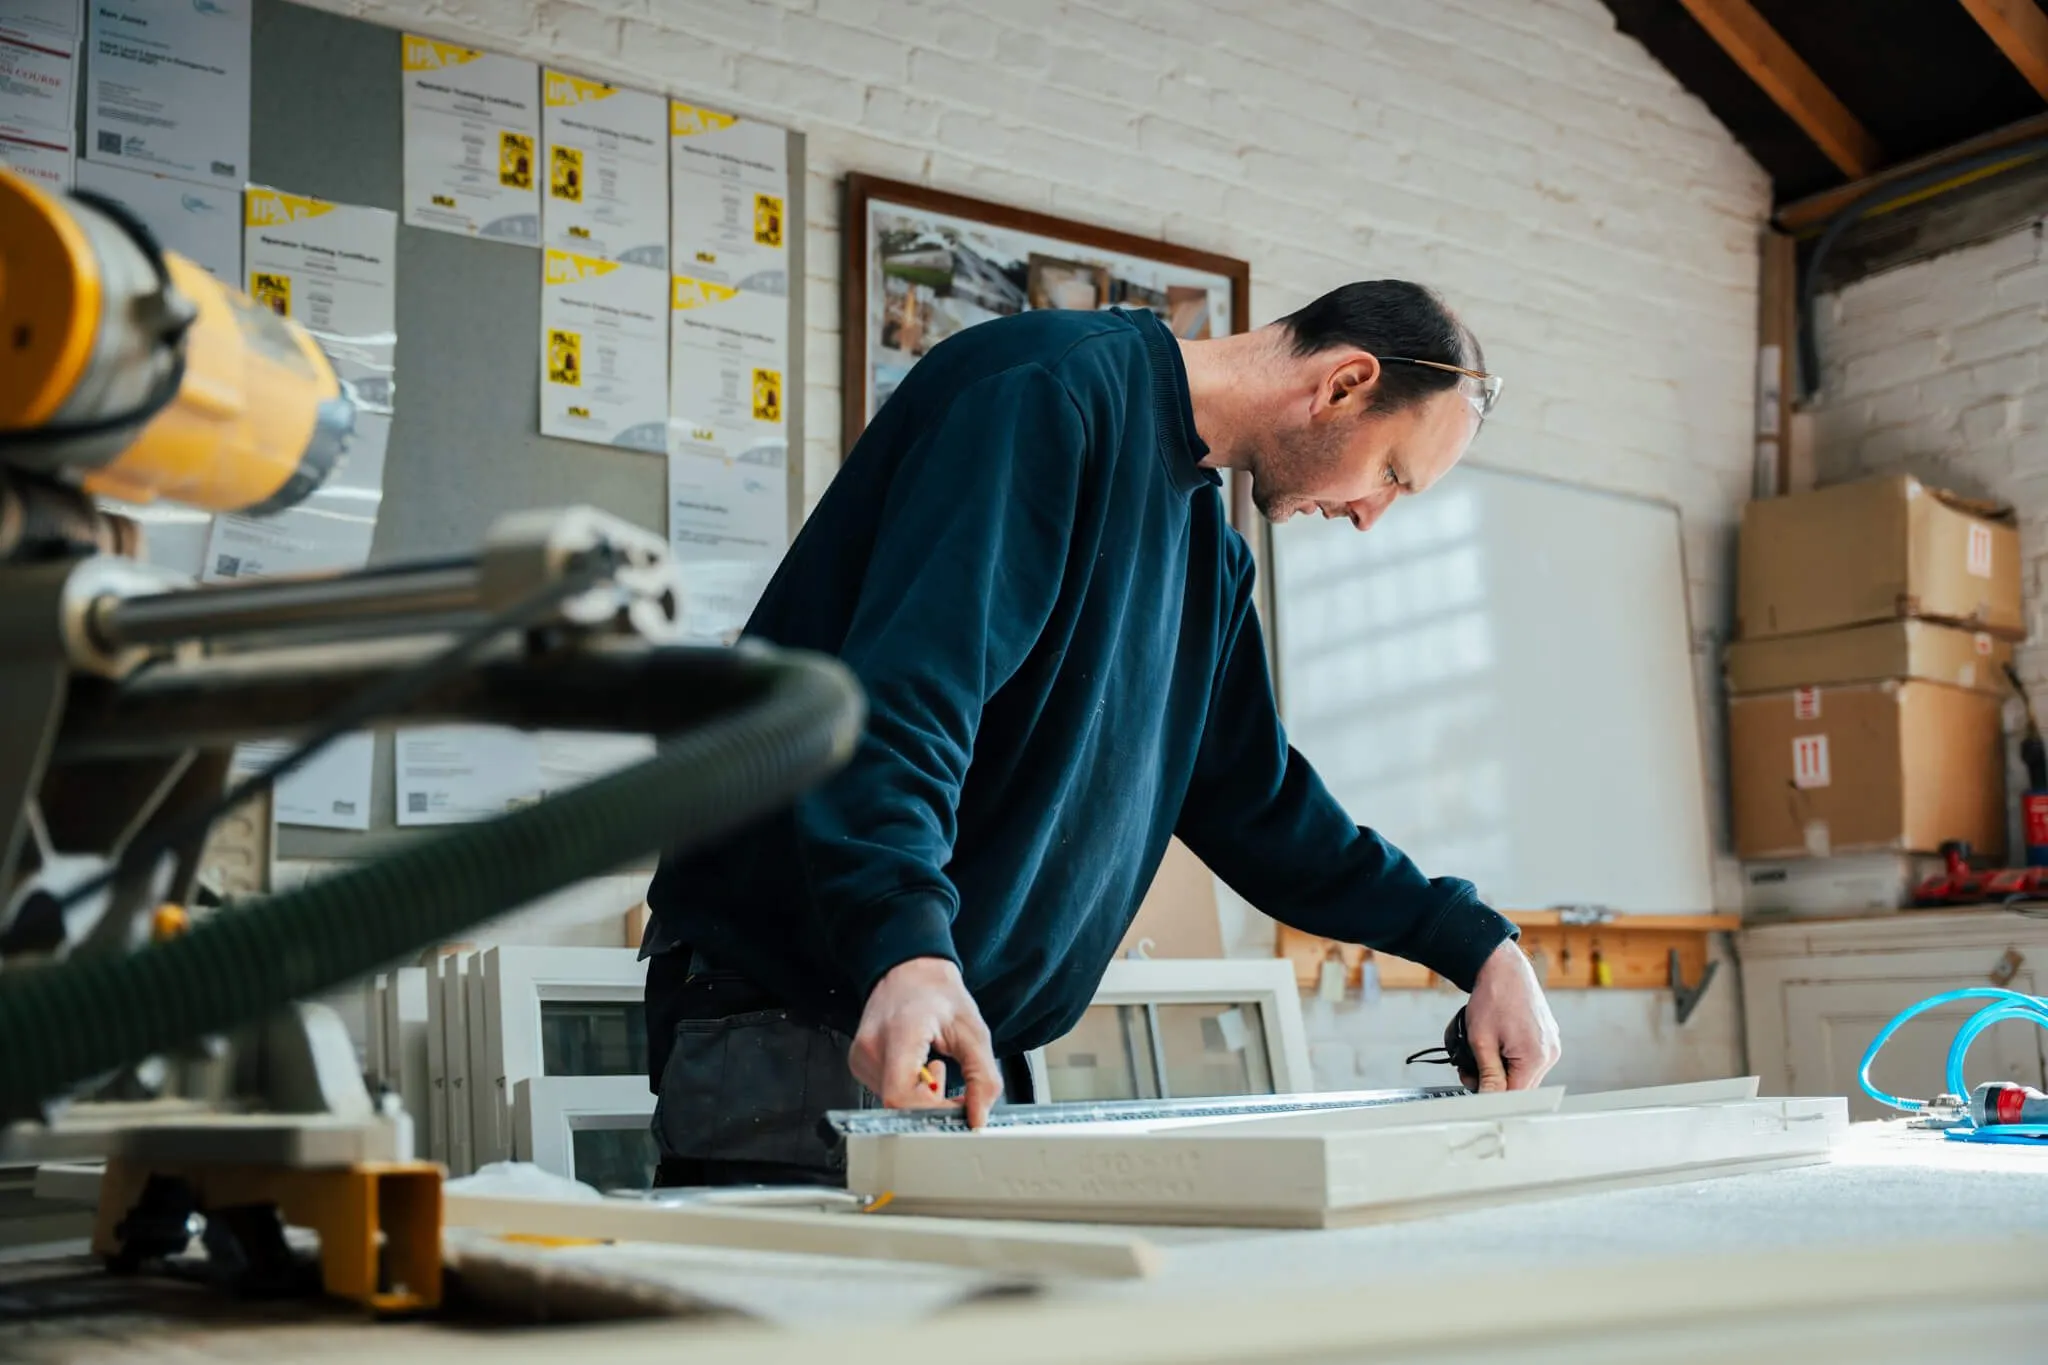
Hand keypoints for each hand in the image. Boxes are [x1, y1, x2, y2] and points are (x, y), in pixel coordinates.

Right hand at [849, 956, 1002, 1126]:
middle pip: (898, 1104)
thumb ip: (983, 1078)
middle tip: (951, 1082)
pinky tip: (918, 1068)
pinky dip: (908, 1091)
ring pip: (892, 1104)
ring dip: (921, 1098)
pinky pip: (885, 1094)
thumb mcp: (974, 1032)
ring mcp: (860, 1056)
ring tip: (934, 1065)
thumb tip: (977, 1118)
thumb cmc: (938, 996)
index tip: (956, 1108)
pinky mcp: (858, 1064)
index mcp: (900, 1034)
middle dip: (932, 1105)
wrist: (911, 971)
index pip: (900, 1096)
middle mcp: (872, 1046)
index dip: (931, 1112)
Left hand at [1465, 940, 1560, 1091]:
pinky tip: (1498, 1046)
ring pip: (1525, 1075)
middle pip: (1522, 1088)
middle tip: (1470, 1069)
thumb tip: (1487, 1099)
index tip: (1474, 1092)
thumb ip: (1487, 1075)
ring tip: (1484, 1053)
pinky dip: (1512, 1060)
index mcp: (1536, 1057)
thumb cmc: (1493, 997)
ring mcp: (1552, 1046)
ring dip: (1504, 1071)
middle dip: (1495, 1083)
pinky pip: (1530, 1061)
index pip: (1515, 1096)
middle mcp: (1550, 1054)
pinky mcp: (1549, 1039)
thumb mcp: (1482, 1041)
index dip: (1492, 1096)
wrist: (1504, 969)